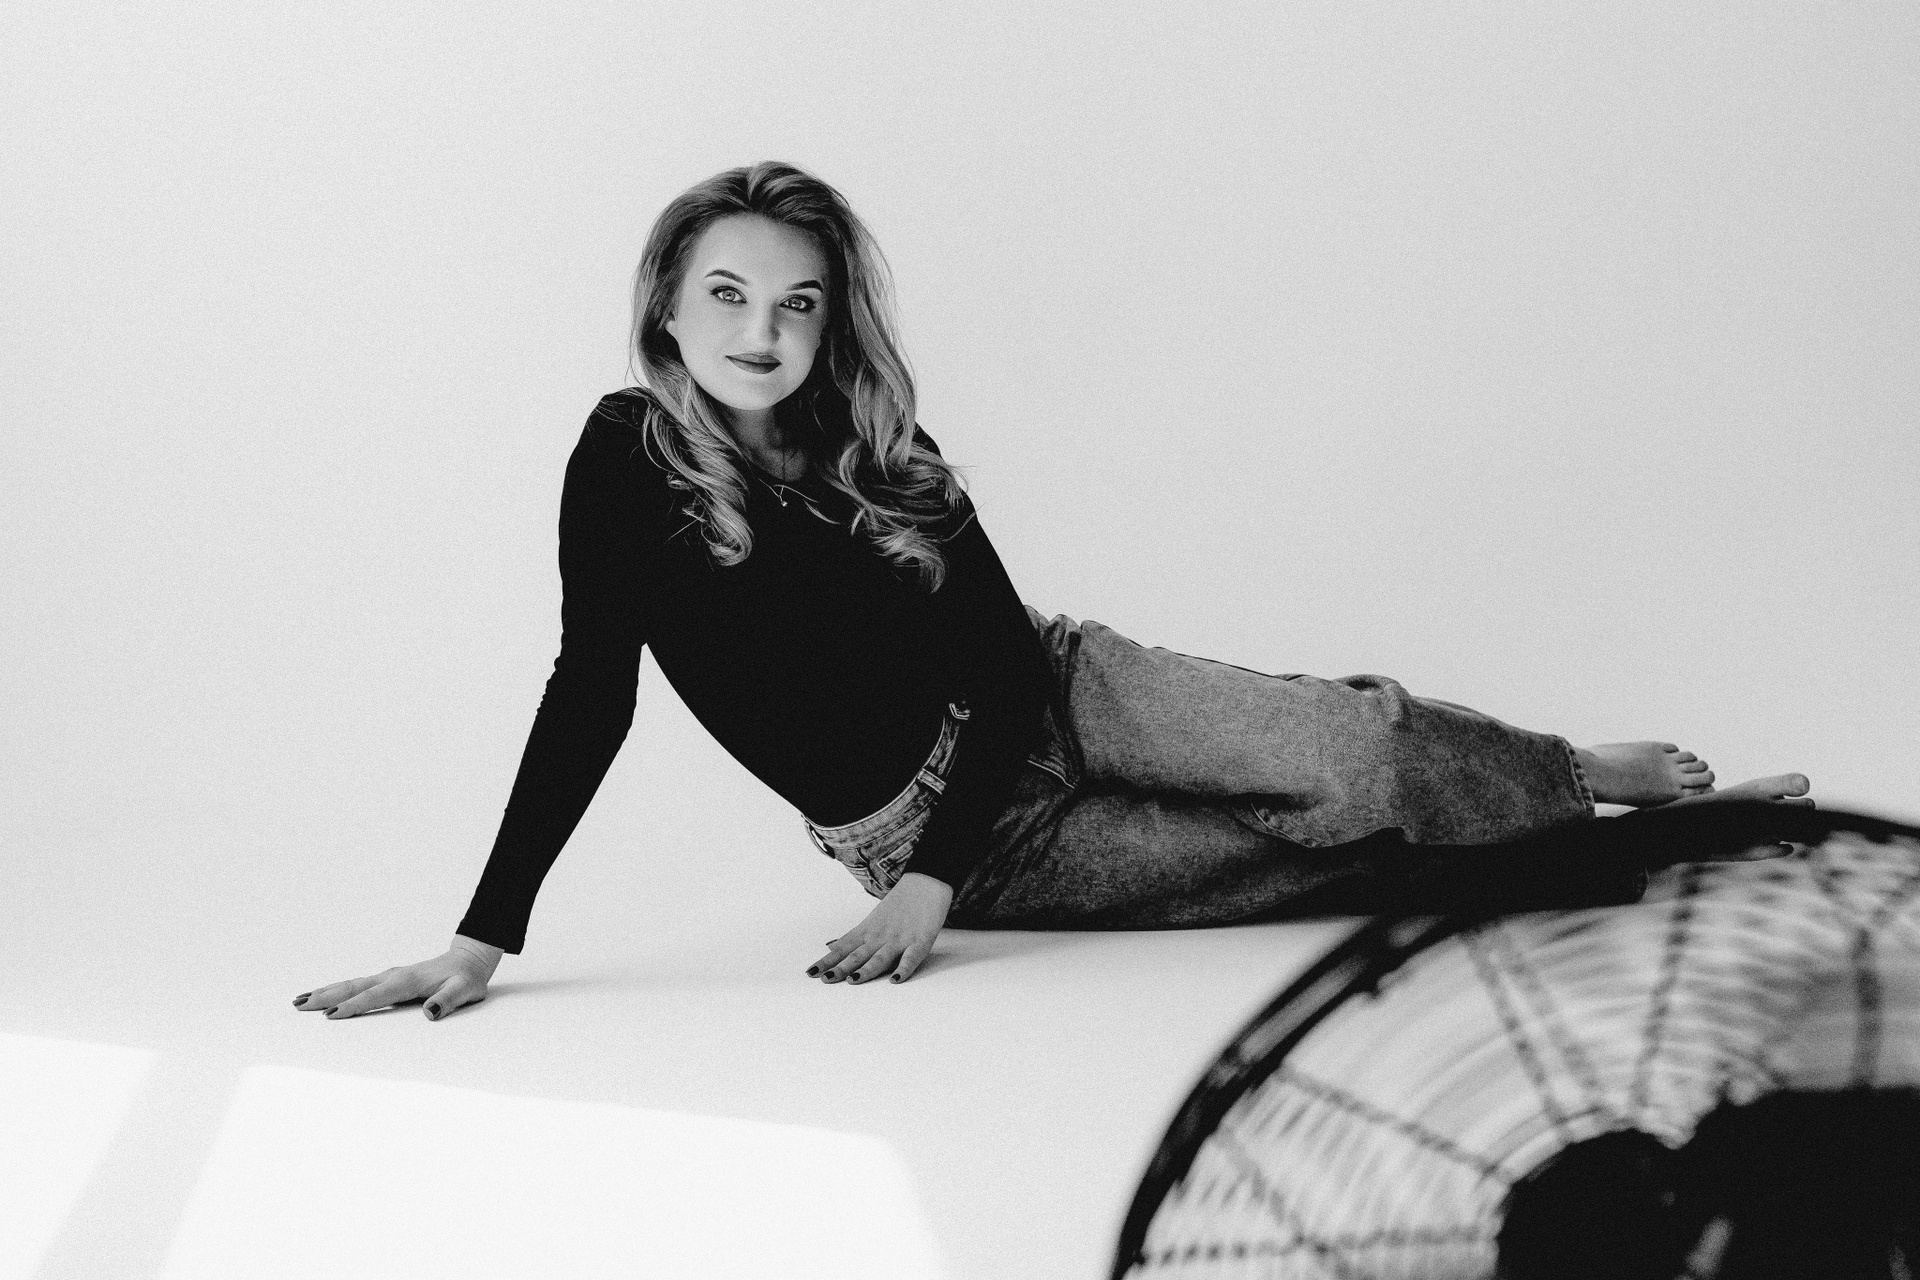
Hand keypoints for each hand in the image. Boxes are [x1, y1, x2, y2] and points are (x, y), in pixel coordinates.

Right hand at [292, 935, 504, 1020]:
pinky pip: (358, 985)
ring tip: (300, 1001)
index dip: (354, 1006)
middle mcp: (393, 976)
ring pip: (352, 984)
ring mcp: (388, 976)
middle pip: (354, 987)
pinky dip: (337, 989)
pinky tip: (323, 995)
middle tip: (300, 1006)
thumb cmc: (466, 979)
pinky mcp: (387, 980)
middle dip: (327, 997)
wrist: (468, 961)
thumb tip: (430, 1013)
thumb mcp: (464, 991)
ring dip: (326, 992)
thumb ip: (448, 1001)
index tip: (331, 1015)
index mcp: (407, 981)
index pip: (376, 996)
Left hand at [808, 872, 952, 985]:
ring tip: (853, 980)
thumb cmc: (900, 902)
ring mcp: (900, 939)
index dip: (827, 961)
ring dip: (867, 969)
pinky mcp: (920, 940)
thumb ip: (853, 937)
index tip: (810, 973)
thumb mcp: (872, 919)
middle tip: (825, 980)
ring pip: (881, 957)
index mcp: (867, 931)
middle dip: (840, 968)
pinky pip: (911, 958)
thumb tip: (831, 947)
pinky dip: (903, 969)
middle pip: (857, 955)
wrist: (925, 882)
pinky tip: (895, 980)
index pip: (842, 949)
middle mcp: (880, 937)